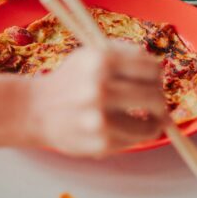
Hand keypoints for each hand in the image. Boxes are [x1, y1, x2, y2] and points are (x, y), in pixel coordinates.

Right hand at [24, 43, 166, 156]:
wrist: (36, 109)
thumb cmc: (70, 79)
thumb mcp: (91, 54)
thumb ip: (125, 55)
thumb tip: (158, 69)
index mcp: (102, 61)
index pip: (152, 69)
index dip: (157, 75)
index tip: (154, 80)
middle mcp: (100, 89)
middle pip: (155, 97)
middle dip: (159, 101)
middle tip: (156, 103)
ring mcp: (100, 119)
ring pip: (151, 124)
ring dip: (154, 122)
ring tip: (150, 120)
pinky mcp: (100, 143)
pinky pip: (135, 141)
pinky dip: (135, 135)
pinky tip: (125, 128)